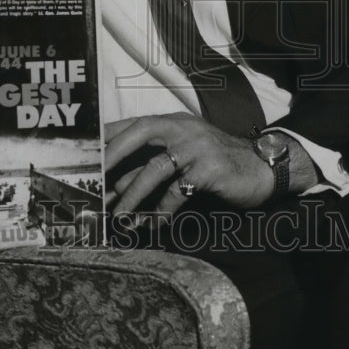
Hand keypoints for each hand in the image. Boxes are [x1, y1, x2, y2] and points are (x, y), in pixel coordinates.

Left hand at [104, 113, 274, 217]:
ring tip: (119, 216)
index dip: (109, 135)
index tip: (86, 151)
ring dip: (133, 194)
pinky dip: (163, 210)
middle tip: (94, 178)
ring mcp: (197, 148)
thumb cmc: (217, 163)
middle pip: (141, 133)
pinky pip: (178, 191)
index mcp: (174, 122)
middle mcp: (184, 129)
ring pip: (156, 168)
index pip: (134, 123)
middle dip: (113, 154)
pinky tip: (154, 225)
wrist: (262, 168)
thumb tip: (114, 186)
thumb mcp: (182, 158)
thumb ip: (150, 167)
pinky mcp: (209, 169)